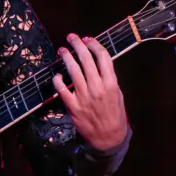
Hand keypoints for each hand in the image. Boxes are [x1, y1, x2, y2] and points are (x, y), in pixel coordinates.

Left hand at [52, 33, 128, 150]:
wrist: (108, 137)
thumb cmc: (115, 115)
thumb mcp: (118, 95)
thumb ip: (109, 80)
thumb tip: (99, 65)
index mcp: (111, 83)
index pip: (103, 57)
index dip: (94, 45)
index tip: (87, 39)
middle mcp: (97, 87)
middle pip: (86, 59)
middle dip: (77, 45)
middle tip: (71, 37)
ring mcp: (83, 96)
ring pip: (73, 71)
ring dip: (66, 57)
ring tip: (62, 50)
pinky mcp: (72, 106)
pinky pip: (61, 89)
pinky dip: (57, 79)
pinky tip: (57, 74)